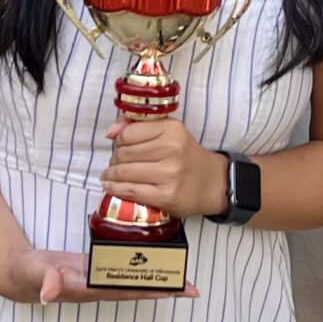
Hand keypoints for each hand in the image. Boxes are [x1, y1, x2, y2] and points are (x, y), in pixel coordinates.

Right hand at [1, 247, 198, 304]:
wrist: (20, 274)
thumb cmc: (27, 274)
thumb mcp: (34, 273)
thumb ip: (44, 280)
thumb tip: (51, 291)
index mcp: (88, 288)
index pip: (125, 290)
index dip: (149, 290)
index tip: (174, 292)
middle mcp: (98, 285)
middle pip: (137, 288)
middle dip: (164, 288)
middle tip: (194, 289)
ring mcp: (98, 277)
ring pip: (133, 278)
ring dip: (157, 277)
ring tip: (184, 276)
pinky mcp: (95, 266)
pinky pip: (123, 268)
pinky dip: (140, 265)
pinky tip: (155, 260)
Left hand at [99, 116, 225, 219]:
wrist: (212, 183)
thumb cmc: (187, 156)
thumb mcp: (169, 132)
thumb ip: (139, 126)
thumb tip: (110, 132)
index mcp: (171, 129)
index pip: (128, 134)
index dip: (118, 142)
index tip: (120, 147)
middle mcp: (171, 149)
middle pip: (123, 154)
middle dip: (114, 160)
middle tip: (115, 165)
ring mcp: (169, 174)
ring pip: (124, 172)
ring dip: (111, 175)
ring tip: (109, 176)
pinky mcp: (166, 195)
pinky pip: (131, 191)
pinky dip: (116, 189)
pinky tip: (111, 187)